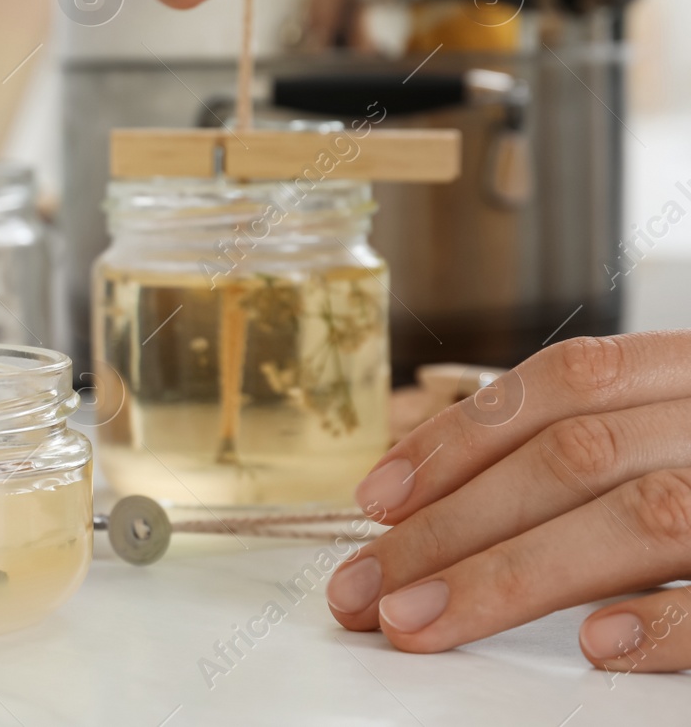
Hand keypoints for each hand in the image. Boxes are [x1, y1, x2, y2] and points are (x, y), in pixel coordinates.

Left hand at [327, 333, 690, 674]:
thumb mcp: (665, 435)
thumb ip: (579, 460)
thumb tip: (428, 513)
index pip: (565, 382)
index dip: (460, 436)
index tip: (375, 499)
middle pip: (576, 457)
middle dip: (452, 524)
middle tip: (365, 589)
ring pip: (644, 517)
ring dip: (513, 574)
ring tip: (420, 620)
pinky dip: (665, 621)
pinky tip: (596, 643)